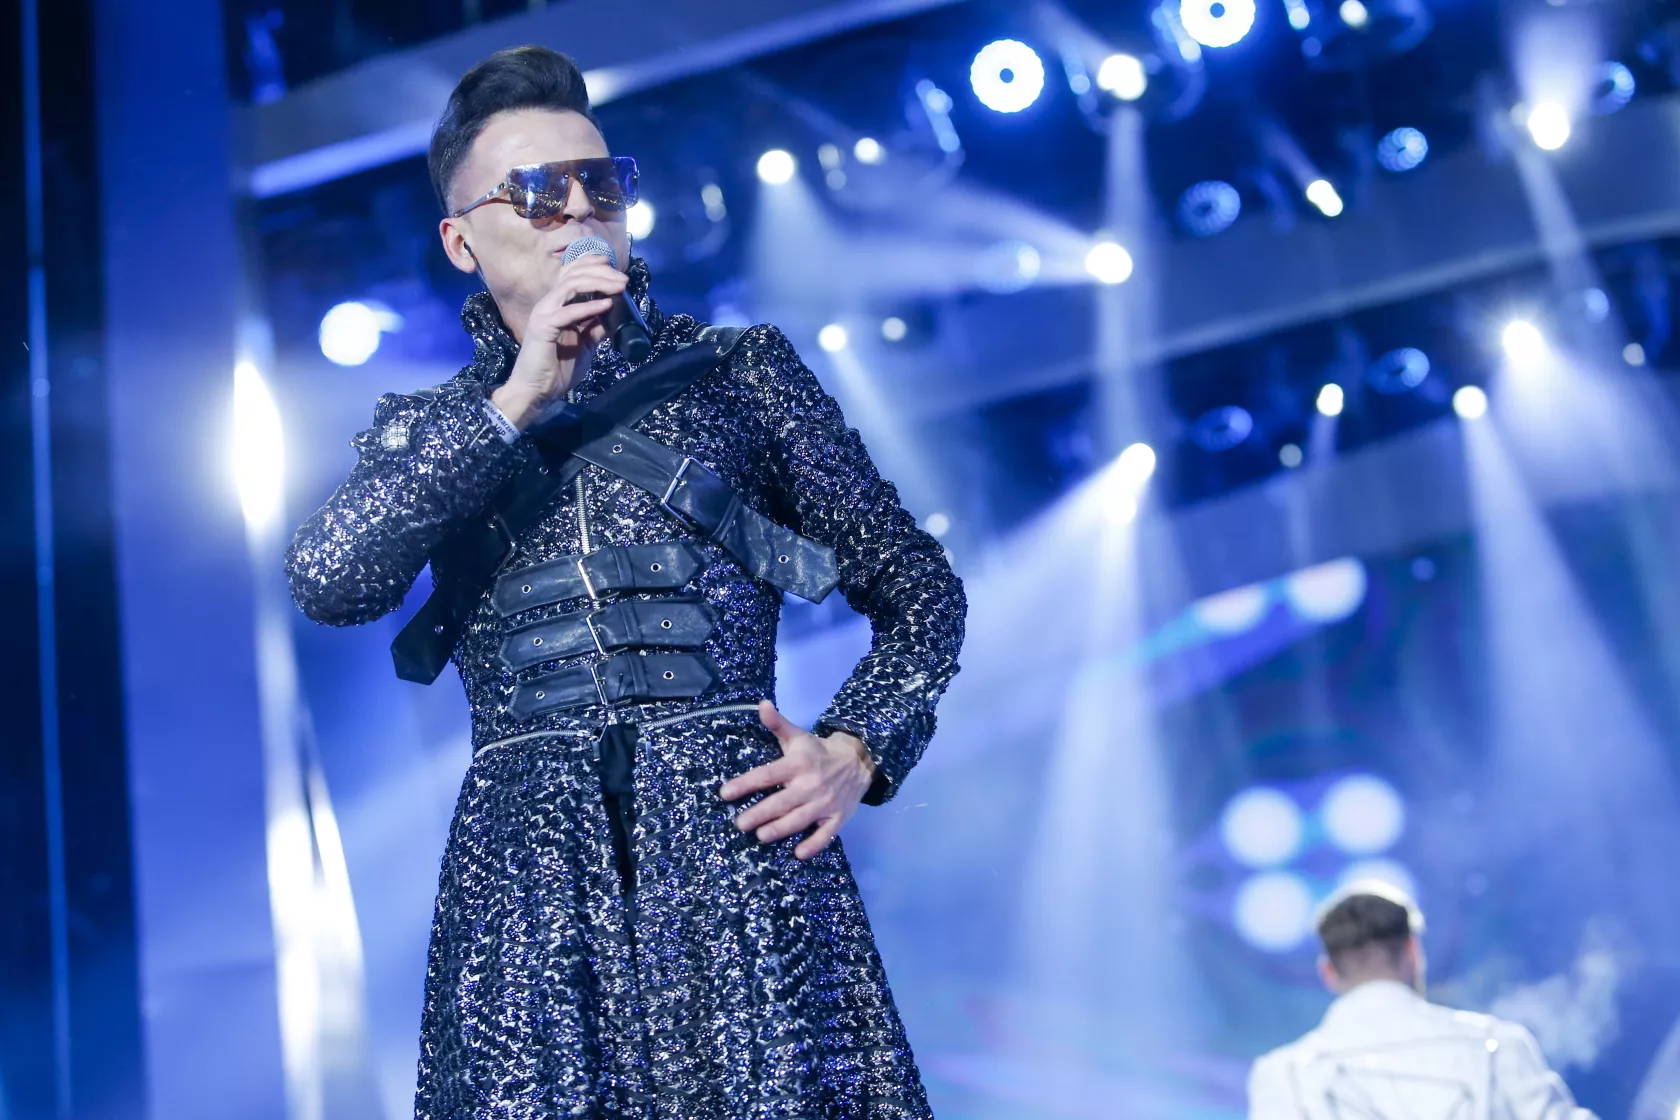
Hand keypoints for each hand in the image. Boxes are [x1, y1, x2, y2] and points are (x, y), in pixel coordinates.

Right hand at [490, 255, 628, 429]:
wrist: (537, 391)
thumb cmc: (557, 370)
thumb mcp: (586, 346)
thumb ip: (596, 329)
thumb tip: (614, 315)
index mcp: (557, 305)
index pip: (572, 273)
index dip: (593, 265)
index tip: (615, 268)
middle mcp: (549, 304)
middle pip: (574, 273)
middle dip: (602, 272)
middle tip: (624, 279)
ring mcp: (544, 312)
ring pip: (570, 285)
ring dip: (598, 282)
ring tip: (619, 287)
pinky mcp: (543, 326)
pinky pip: (568, 311)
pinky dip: (589, 307)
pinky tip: (606, 306)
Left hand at [720, 700, 876, 859]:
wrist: (858, 761)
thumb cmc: (818, 751)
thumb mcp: (798, 736)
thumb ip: (777, 724)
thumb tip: (761, 705)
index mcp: (797, 764)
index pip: (766, 775)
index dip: (745, 784)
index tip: (724, 793)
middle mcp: (810, 784)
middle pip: (780, 802)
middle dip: (758, 814)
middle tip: (740, 823)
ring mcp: (825, 803)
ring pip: (799, 820)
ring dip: (779, 830)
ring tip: (761, 836)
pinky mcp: (837, 818)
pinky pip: (824, 835)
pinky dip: (812, 845)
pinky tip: (797, 853)